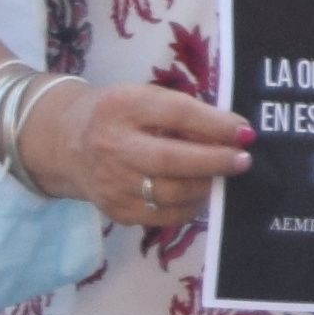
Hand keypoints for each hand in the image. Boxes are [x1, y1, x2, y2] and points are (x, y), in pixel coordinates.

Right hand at [15, 72, 248, 231]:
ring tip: (224, 177)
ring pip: (170, 194)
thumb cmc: (121, 115)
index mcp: (122, 107)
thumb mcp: (147, 98)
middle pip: (170, 160)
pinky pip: (162, 216)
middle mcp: (111, 146)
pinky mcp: (114, 210)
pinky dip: (189, 207)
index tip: (246, 132)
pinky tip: (200, 193)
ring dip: (206, 187)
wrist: (67, 142)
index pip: (177, 114)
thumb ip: (186, 113)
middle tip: (244, 161)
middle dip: (214, 162)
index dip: (215, 125)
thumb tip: (235, 135)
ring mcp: (110, 183)